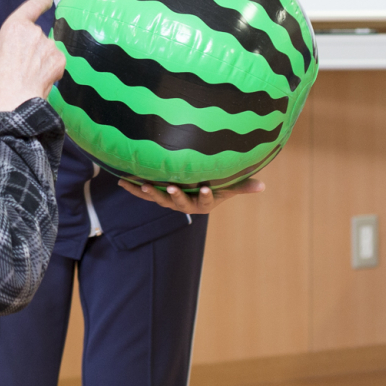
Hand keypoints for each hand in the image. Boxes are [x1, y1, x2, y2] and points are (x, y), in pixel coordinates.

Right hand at [0, 0, 64, 114]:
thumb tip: (12, 46)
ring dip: (41, 58)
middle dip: (31, 46)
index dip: (40, 2)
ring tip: (29, 75)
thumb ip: (5, 43)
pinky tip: (40, 79)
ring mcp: (49, 45)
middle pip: (36, 35)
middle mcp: (35, 32)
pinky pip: (55, 61)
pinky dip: (49, 68)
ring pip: (46, 49)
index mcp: (15, 26)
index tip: (46, 0)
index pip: (31, 7)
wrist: (15, 101)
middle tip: (21, 64)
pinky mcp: (59, 59)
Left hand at [120, 178, 266, 213]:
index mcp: (204, 203)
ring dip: (151, 193)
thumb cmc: (215, 186)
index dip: (206, 195)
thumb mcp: (229, 187)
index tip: (206, 188)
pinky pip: (144, 193)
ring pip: (160, 199)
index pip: (206, 200)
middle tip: (170, 187)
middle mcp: (186, 204)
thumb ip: (243, 186)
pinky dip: (134, 188)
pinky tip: (122, 181)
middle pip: (180, 202)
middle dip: (175, 195)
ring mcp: (170, 201)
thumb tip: (263, 186)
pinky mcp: (157, 195)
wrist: (195, 191)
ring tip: (144, 185)